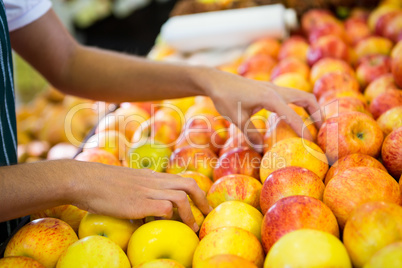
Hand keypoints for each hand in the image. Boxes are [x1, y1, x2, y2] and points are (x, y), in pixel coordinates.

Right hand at [69, 160, 210, 231]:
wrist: (84, 180)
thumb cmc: (100, 183)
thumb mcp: (126, 181)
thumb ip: (140, 188)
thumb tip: (148, 203)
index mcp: (151, 176)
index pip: (181, 178)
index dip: (195, 191)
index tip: (200, 203)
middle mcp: (153, 181)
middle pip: (189, 183)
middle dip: (202, 199)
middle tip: (206, 213)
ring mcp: (147, 191)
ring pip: (181, 197)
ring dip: (190, 213)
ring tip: (192, 227)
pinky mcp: (138, 203)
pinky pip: (164, 208)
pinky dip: (170, 217)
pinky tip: (166, 226)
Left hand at [202, 68, 321, 149]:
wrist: (217, 81)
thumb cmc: (224, 98)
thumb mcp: (236, 118)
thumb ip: (251, 133)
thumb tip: (262, 150)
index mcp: (270, 97)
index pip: (293, 115)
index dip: (304, 130)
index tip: (312, 143)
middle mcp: (276, 90)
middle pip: (306, 99)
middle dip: (317, 115)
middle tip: (322, 132)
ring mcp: (274, 88)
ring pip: (300, 96)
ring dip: (310, 109)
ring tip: (313, 126)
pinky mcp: (270, 89)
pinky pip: (291, 97)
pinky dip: (298, 106)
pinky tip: (293, 119)